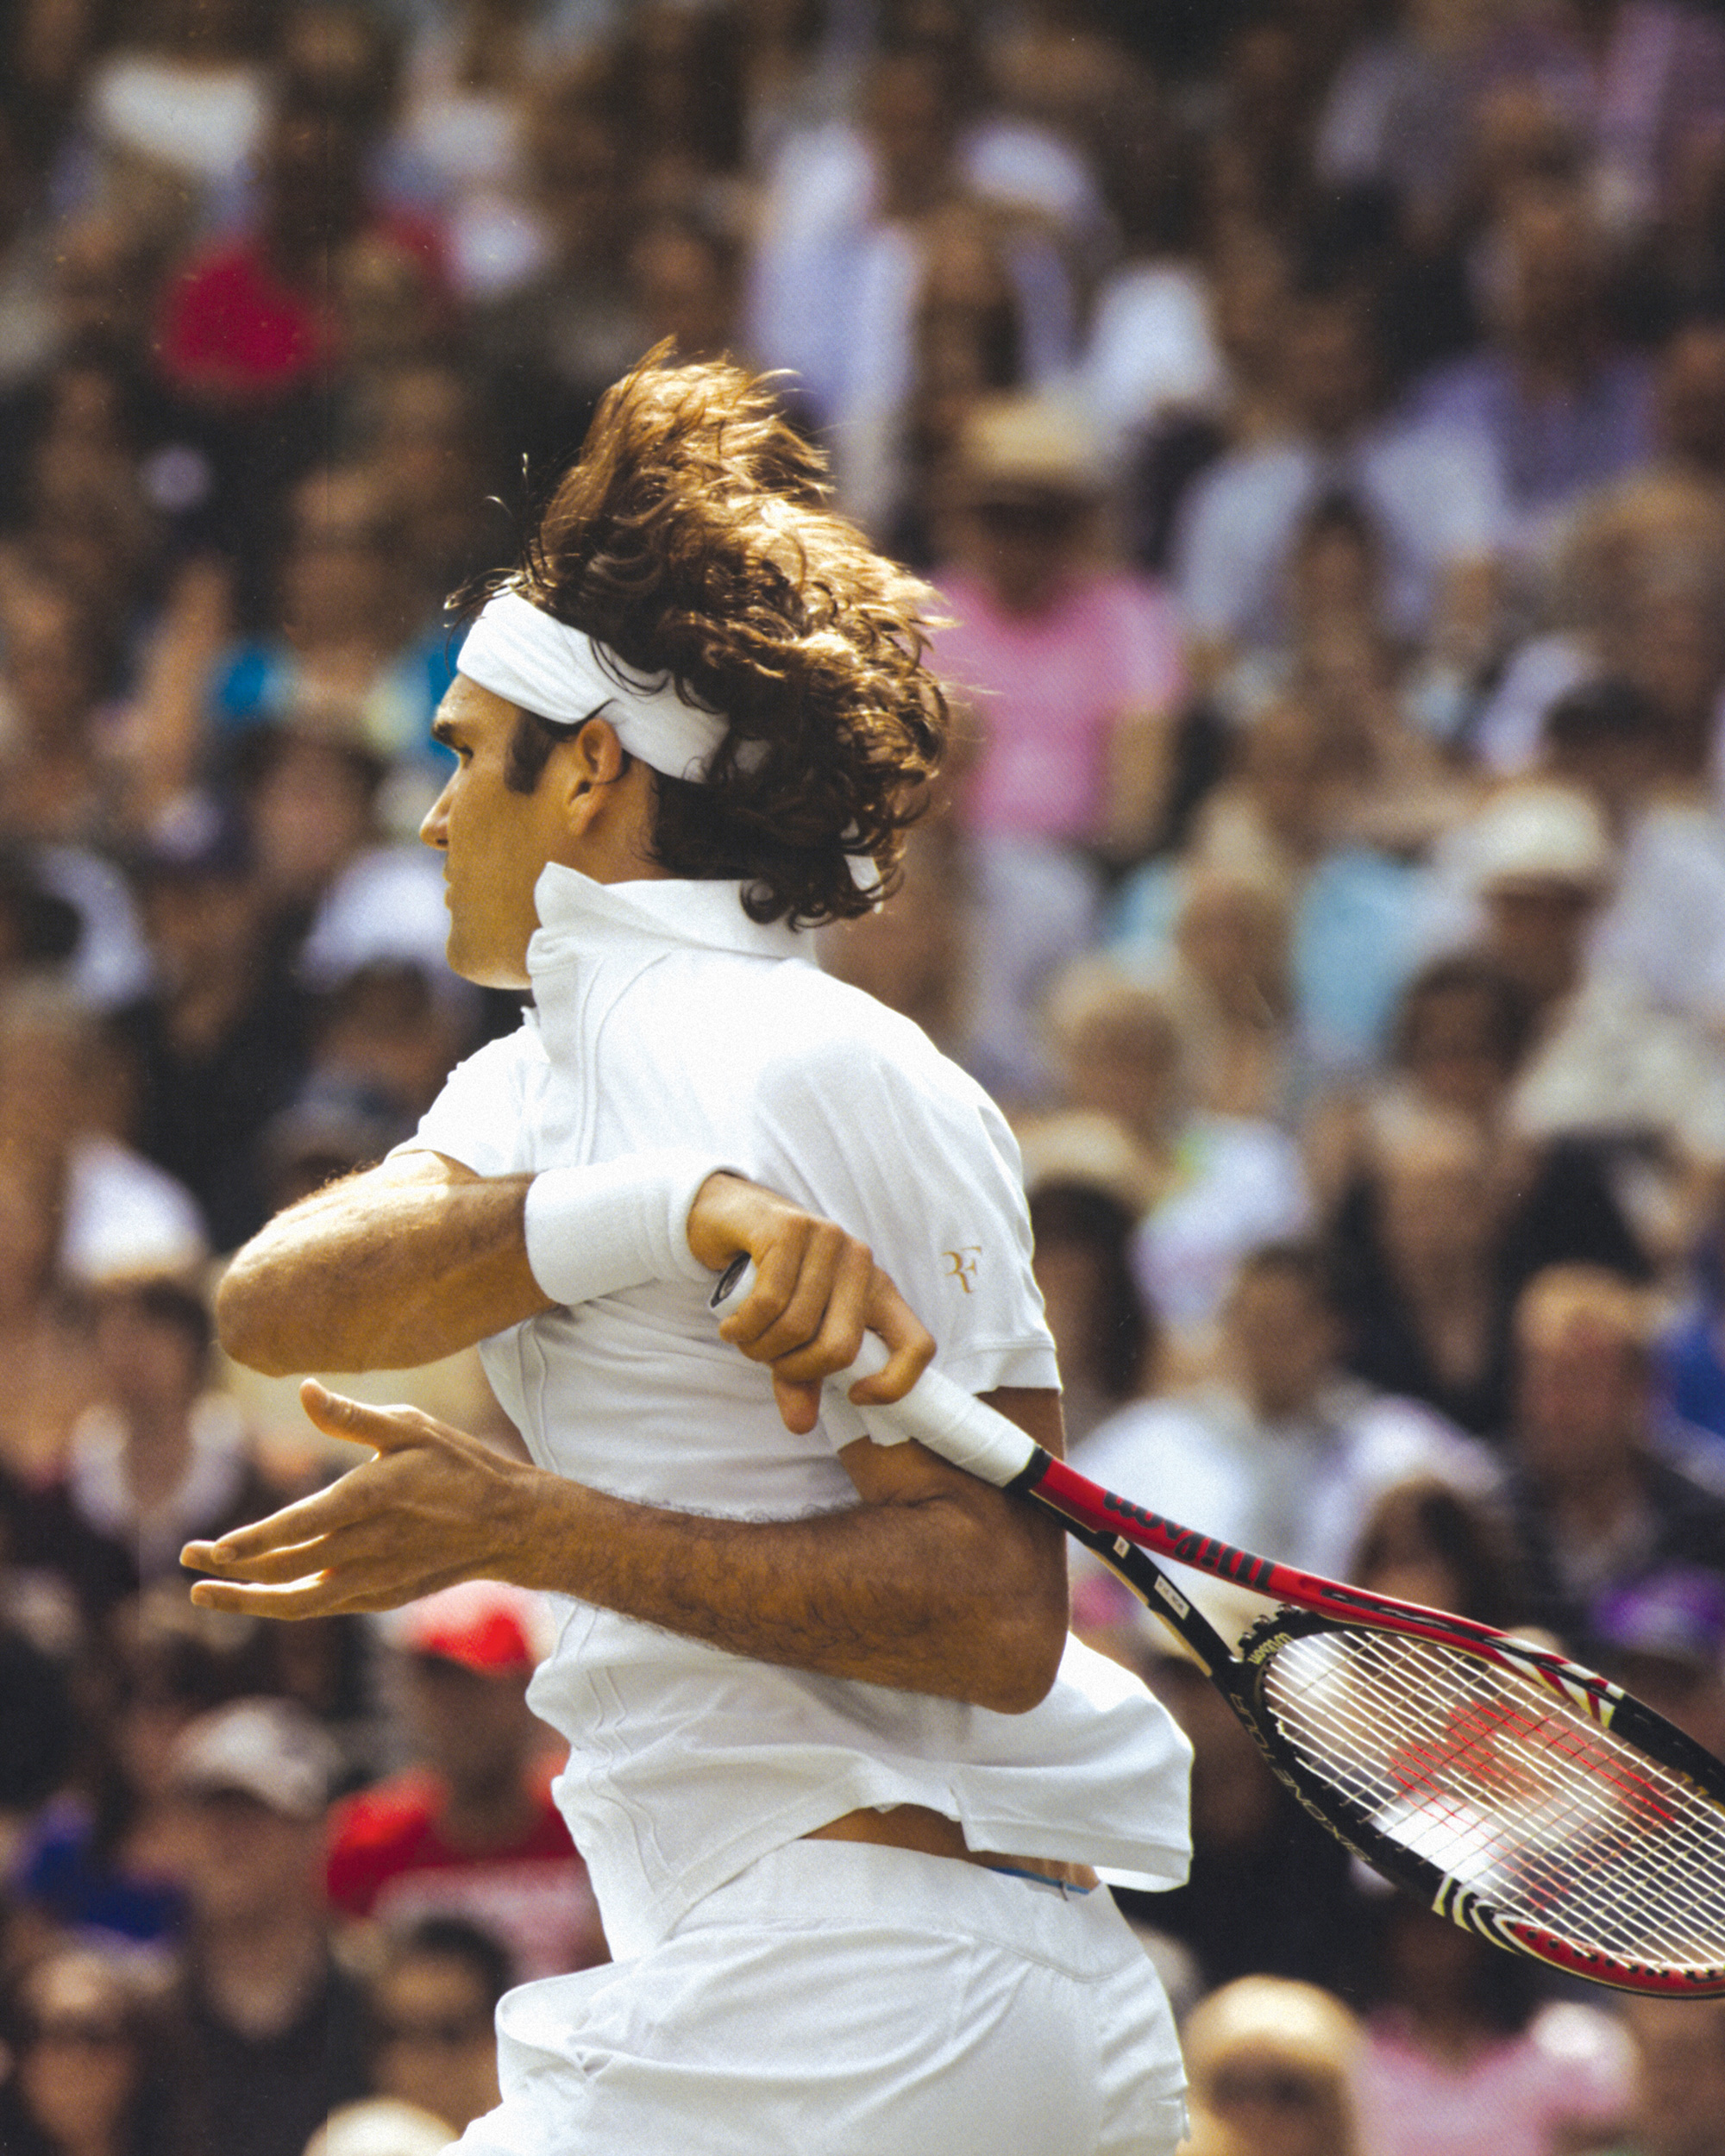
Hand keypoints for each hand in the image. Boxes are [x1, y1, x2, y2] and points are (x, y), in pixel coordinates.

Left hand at [180, 1381, 542, 1618]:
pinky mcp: (381, 1598)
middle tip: (186, 1556)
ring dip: (246, 1599)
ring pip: (298, 1601)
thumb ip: (352, 1416)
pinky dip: (283, 1604)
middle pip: (286, 1568)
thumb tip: (302, 1390)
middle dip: (231, 1568)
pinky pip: (322, 1606)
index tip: (212, 1549)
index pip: (300, 1526)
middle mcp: (369, 1546)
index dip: (252, 1541)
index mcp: (372, 1498)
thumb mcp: (412, 1427)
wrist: (510, 1525)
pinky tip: (258, 1593)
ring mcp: (374, 1579)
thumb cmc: (459, 1465)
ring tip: (203, 1594)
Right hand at [687, 1174, 934, 1434]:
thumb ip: (800, 1378)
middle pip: (841, 1347)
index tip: (855, 1396)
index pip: (918, 1345)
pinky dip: (744, 1326)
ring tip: (745, 1339)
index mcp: (878, 1293)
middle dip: (794, 1368)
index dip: (895, 1384)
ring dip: (759, 1347)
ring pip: (797, 1326)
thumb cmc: (772, 1280)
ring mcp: (830, 1242)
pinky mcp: (792, 1229)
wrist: (734, 1218)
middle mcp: (862, 1264)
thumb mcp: (793, 1334)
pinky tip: (732, 1326)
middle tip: (766, 1359)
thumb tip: (800, 1425)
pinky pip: (769, 1300)